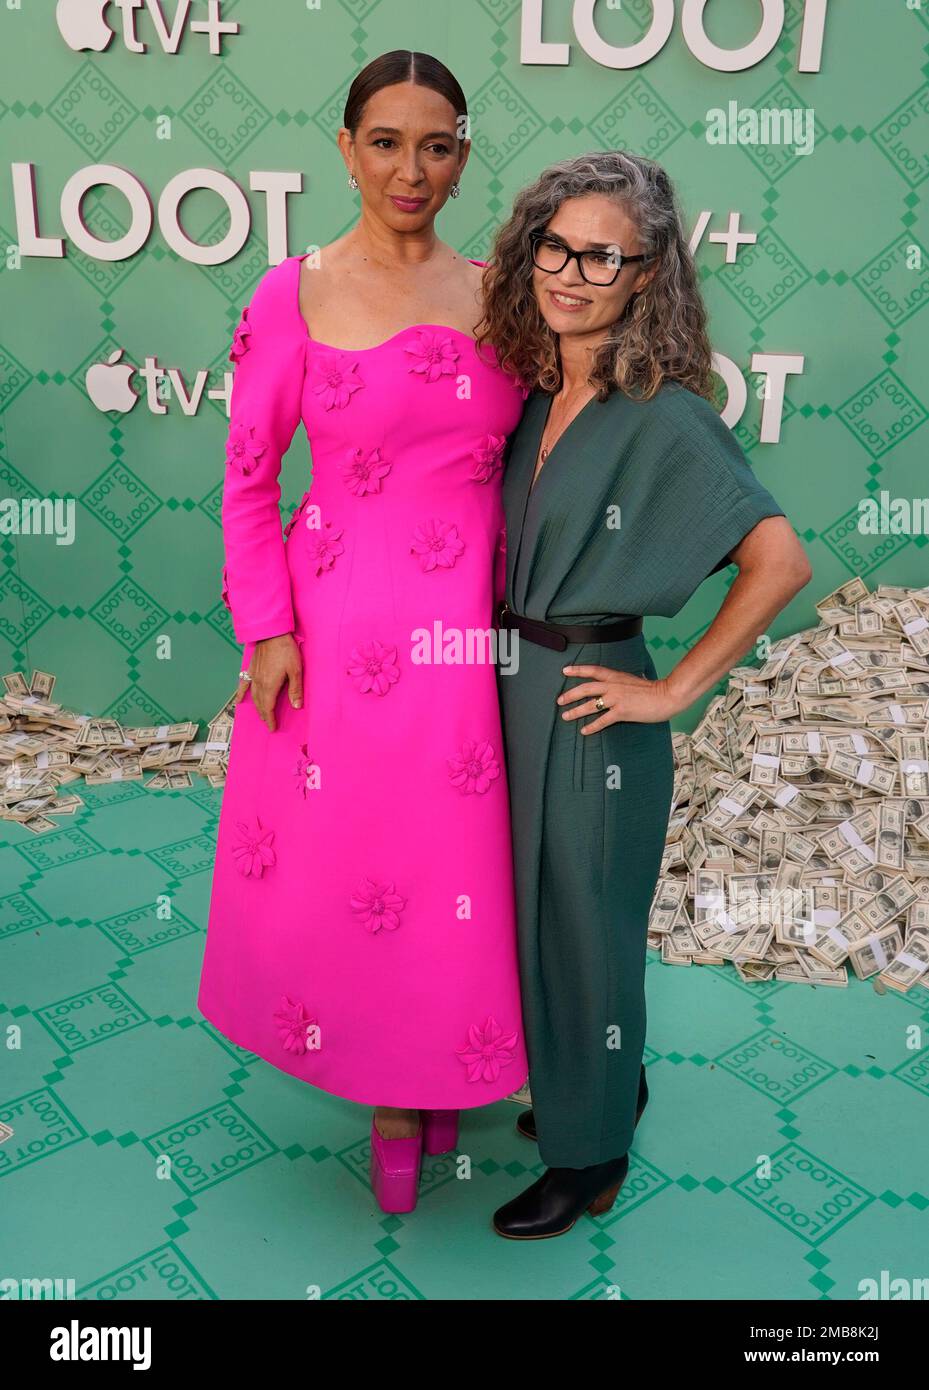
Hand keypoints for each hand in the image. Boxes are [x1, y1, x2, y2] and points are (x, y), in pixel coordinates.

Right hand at [235, 633, 302, 732]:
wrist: (272, 633)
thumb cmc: (286, 650)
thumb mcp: (296, 670)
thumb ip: (295, 689)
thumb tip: (296, 706)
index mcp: (270, 686)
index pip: (269, 708)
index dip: (270, 719)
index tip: (272, 727)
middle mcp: (259, 683)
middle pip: (260, 704)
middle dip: (264, 715)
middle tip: (268, 723)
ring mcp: (253, 676)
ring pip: (252, 696)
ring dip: (256, 707)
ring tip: (260, 714)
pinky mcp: (250, 669)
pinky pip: (243, 684)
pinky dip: (240, 693)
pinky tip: (238, 700)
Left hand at [558, 663, 679, 732]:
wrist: (667, 695)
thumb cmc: (654, 690)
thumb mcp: (634, 681)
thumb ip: (623, 683)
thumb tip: (617, 685)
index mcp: (616, 676)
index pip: (593, 671)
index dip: (578, 670)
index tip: (565, 670)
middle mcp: (613, 686)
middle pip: (586, 688)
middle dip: (570, 694)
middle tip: (559, 700)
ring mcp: (617, 699)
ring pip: (591, 705)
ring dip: (576, 711)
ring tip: (566, 716)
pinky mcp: (622, 712)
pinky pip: (603, 720)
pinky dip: (592, 726)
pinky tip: (584, 730)